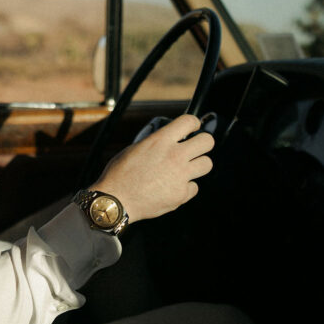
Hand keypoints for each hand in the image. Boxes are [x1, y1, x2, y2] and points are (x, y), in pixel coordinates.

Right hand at [89, 114, 213, 222]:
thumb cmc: (119, 176)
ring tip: (186, 169)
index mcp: (161, 140)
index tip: (193, 127)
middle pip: (207, 141)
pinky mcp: (181, 194)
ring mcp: (180, 176)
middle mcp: (174, 156)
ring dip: (198, 165)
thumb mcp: (134, 149)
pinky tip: (173, 188)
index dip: (193, 123)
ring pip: (207, 164)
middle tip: (196, 148)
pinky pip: (194, 187)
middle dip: (203, 143)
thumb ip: (155, 143)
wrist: (115, 201)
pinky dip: (186, 188)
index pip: (190, 121)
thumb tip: (166, 141)